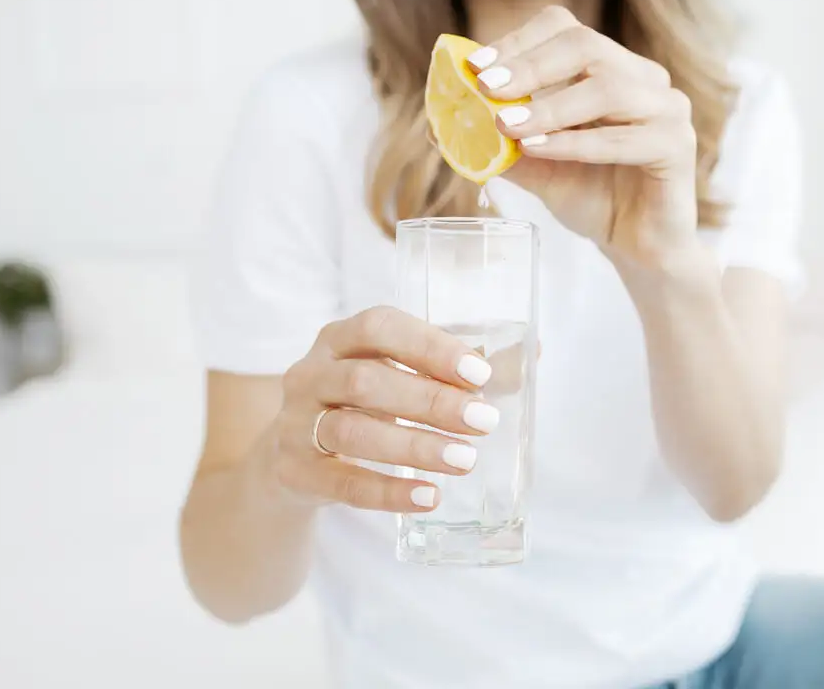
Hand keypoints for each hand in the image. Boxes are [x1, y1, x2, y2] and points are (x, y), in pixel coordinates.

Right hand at [256, 306, 499, 512]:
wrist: (290, 459)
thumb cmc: (363, 405)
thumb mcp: (397, 376)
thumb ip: (455, 366)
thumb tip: (533, 350)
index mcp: (338, 338)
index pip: (378, 327)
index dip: (429, 346)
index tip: (479, 374)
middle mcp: (309, 374)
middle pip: (366, 381)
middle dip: (430, 400)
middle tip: (484, 422)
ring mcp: (294, 423)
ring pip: (351, 430)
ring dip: (413, 446)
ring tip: (464, 460)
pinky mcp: (292, 471)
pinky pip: (340, 483)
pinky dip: (387, 491)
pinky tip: (428, 496)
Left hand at [469, 6, 699, 268]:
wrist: (637, 248)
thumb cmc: (593, 198)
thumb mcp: (537, 165)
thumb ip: (502, 141)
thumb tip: (445, 123)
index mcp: (611, 68)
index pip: (564, 30)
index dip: (518, 42)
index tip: (476, 66)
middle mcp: (644, 78)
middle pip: (586, 45)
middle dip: (529, 65)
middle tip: (487, 87)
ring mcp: (667, 108)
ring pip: (607, 87)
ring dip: (549, 106)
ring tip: (506, 126)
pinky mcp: (678, 145)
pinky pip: (624, 137)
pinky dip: (575, 142)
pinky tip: (540, 150)